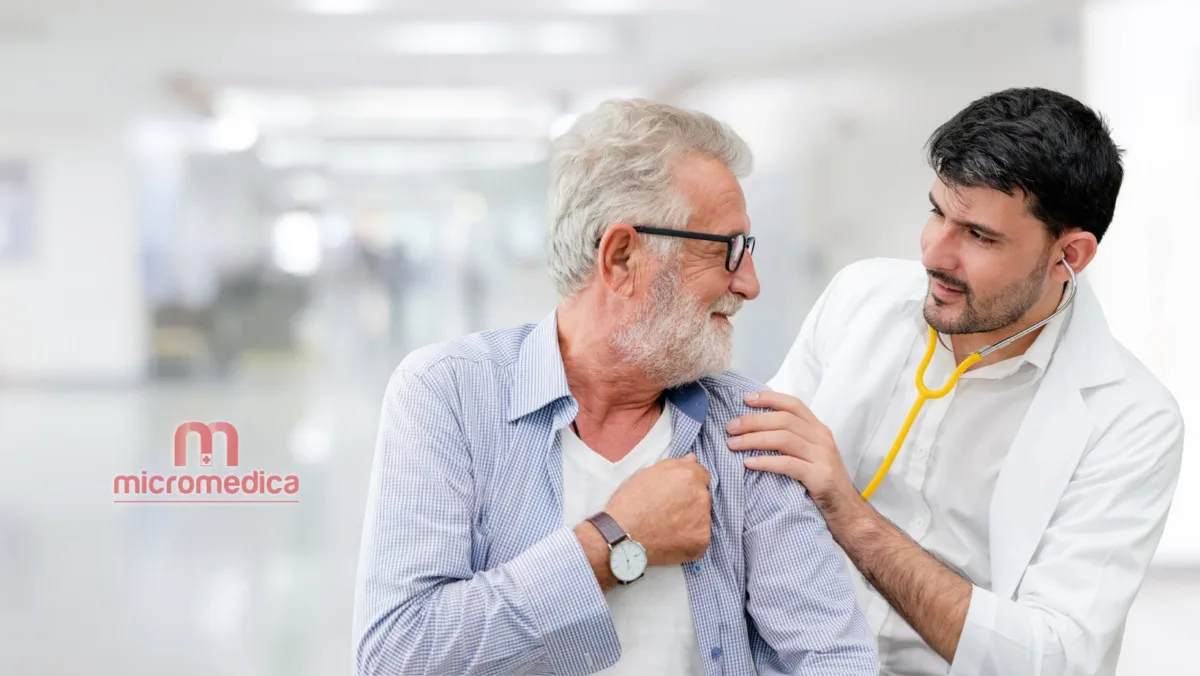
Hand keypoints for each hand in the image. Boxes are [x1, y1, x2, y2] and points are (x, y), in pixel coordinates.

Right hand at [604, 454, 711, 565]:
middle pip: (703, 496)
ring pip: (702, 516)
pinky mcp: (702, 540)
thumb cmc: (631, 503)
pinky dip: (689, 538)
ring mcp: (703, 520)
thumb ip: (675, 464)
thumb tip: (693, 459)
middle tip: (668, 510)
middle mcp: (701, 496)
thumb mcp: (647, 474)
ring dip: (691, 519)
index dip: (687, 484)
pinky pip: (700, 536)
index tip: (675, 493)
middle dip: (690, 501)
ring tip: (668, 525)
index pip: (702, 476)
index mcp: (688, 476)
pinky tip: (672, 538)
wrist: (622, 535)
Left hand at [727, 391, 863, 522]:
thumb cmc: (821, 483)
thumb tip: (755, 428)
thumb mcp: (810, 455)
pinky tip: (748, 463)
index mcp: (819, 429)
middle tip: (730, 427)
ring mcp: (822, 457)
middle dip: (753, 421)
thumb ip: (792, 439)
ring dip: (753, 439)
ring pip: (783, 439)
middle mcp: (822, 439)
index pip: (793, 404)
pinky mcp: (819, 477)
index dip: (769, 399)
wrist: (847, 511)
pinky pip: (787, 465)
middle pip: (783, 420)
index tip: (745, 399)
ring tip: (732, 444)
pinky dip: (765, 462)